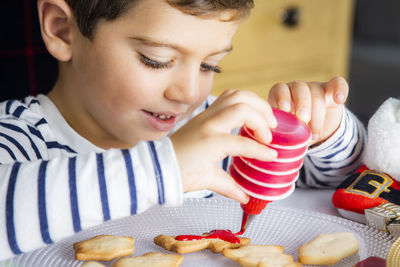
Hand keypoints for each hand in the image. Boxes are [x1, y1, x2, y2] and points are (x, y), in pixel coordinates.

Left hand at [170, 89, 277, 203]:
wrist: (159, 165)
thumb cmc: (180, 173)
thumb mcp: (207, 181)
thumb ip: (230, 186)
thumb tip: (245, 196)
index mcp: (211, 143)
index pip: (244, 143)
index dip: (262, 151)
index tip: (272, 156)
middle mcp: (209, 124)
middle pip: (243, 108)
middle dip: (263, 118)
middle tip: (271, 132)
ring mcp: (206, 115)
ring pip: (236, 95)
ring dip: (255, 103)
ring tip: (265, 118)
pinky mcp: (204, 113)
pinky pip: (227, 98)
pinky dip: (242, 101)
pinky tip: (249, 112)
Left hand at [268, 76, 347, 144]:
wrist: (314, 131)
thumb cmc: (293, 131)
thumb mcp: (285, 131)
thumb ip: (281, 132)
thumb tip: (277, 141)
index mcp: (280, 95)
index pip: (280, 89)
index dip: (282, 98)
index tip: (285, 110)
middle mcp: (296, 88)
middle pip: (300, 88)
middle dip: (302, 105)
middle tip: (303, 120)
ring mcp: (314, 87)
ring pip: (317, 93)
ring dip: (317, 115)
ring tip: (314, 133)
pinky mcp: (331, 90)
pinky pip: (338, 83)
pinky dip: (340, 90)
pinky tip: (339, 99)